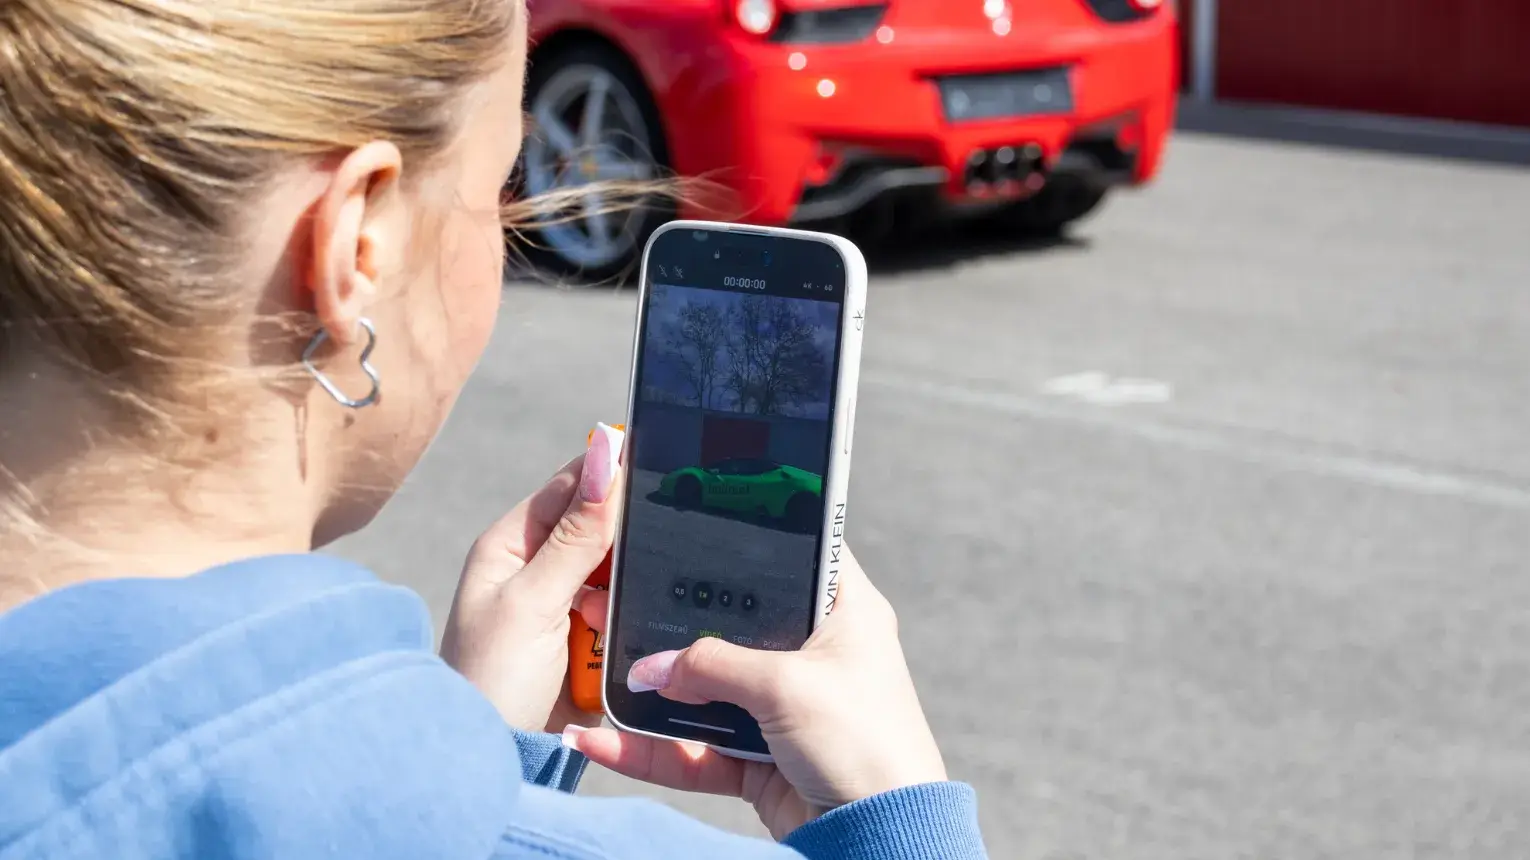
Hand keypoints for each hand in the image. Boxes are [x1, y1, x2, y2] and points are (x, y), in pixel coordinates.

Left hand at [441, 424, 623, 732]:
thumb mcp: (533, 600)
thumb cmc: (490, 679)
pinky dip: (628, 626)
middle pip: (603, 532)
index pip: (569, 487)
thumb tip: (605, 453)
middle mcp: (539, 570)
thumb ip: (577, 533)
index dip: (609, 474)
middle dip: (619, 551)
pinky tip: (612, 644)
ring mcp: (567, 608)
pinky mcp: (593, 644)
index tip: (654, 461)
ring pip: (622, 576)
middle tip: (611, 578)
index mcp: (511, 545)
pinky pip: (628, 615)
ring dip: (620, 597)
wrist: (497, 762)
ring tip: (592, 625)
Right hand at [565, 546, 947, 839]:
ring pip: (708, 691)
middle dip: (678, 627)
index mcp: (845, 613)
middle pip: (735, 627)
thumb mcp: (786, 686)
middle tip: (622, 602)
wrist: (882, 837)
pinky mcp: (762, 757)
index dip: (749, 541)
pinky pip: (698, 747)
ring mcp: (785, 707)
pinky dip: (654, 750)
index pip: (795, 557)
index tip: (691, 527)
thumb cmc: (865, 742)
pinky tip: (605, 743)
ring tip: (602, 676)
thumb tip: (649, 668)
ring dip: (658, 694)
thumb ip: (712, 666)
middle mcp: (815, 654)